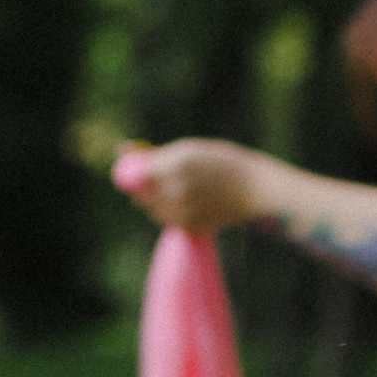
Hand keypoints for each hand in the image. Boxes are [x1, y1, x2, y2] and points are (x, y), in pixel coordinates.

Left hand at [112, 138, 259, 232]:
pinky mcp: (188, 227)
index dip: (131, 167)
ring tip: (180, 189)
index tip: (135, 163)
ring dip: (155, 200)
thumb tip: (122, 150)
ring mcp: (182, 211)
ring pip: (151, 209)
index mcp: (174, 165)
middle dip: (144, 185)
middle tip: (161, 177)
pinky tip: (187, 202)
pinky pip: (166, 220)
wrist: (254, 189)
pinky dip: (169, 212)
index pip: (134, 171)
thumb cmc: (223, 163)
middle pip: (140, 193)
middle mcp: (175, 190)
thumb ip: (156, 155)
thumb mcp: (190, 149)